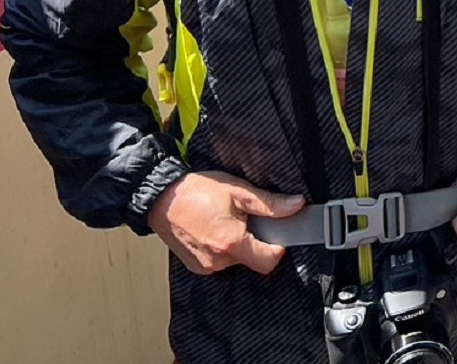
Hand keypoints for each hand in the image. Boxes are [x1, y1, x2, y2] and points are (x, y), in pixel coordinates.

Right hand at [149, 171, 303, 276]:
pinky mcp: (195, 266)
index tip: (277, 234)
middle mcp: (218, 260)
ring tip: (226, 221)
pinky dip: (222, 248)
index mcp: (231, 243)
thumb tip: (296, 205)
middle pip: (252, 260)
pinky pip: (219, 261)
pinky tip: (214, 229)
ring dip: (238, 244)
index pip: (268, 262)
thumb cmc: (196, 192)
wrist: (160, 199)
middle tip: (247, 220)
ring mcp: (205, 266)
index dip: (278, 248)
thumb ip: (270, 203)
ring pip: (235, 260)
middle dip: (256, 242)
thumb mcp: (238, 191)